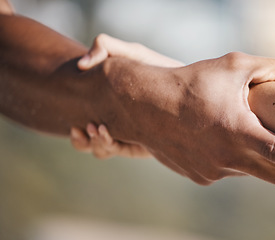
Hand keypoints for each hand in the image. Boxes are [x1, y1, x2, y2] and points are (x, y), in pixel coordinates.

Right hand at [72, 34, 182, 159]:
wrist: (187, 82)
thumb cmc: (156, 67)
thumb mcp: (131, 52)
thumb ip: (105, 47)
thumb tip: (82, 65)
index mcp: (107, 109)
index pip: (83, 129)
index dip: (77, 133)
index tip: (76, 123)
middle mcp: (116, 126)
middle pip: (89, 145)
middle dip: (83, 141)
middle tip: (89, 126)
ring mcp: (130, 136)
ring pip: (103, 150)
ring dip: (97, 144)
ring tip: (100, 128)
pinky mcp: (146, 144)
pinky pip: (123, 150)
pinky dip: (110, 144)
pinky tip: (110, 131)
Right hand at [74, 34, 274, 184]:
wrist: (147, 105)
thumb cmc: (192, 83)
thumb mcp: (233, 64)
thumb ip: (269, 67)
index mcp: (239, 131)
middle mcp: (228, 157)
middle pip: (274, 175)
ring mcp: (213, 170)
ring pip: (248, 171)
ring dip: (250, 156)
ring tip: (233, 132)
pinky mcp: (200, 176)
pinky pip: (225, 172)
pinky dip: (227, 158)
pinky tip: (213, 139)